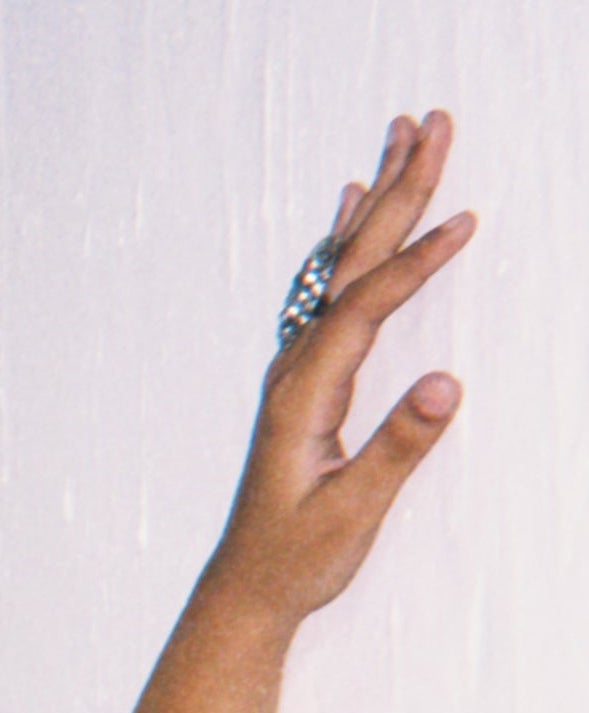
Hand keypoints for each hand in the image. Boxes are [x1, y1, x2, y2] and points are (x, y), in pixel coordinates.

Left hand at [209, 110, 473, 624]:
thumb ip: (398, 449)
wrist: (248, 590)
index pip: (366, 307)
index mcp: (305, 394)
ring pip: (340, 263)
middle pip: (352, 261)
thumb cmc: (297, 560)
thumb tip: (446, 386)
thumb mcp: (352, 514)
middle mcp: (295, 367)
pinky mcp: (303, 377)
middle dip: (398, 189)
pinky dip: (345, 239)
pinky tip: (349, 207)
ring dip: (378, 199)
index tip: (465, 219)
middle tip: (433, 121)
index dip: (416, 261)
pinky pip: (325, 288)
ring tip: (403, 134)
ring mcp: (296, 368)